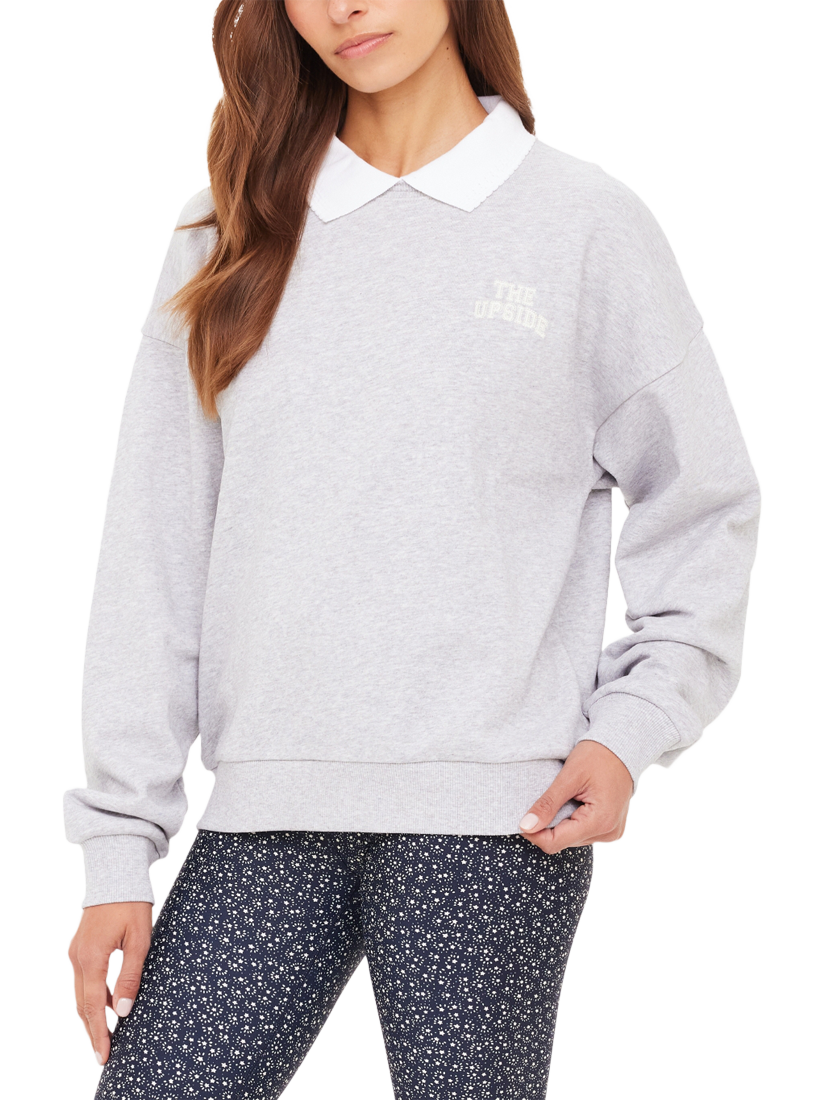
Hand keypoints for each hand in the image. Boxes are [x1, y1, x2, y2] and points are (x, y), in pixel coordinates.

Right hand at [68, 901, 152, 1065]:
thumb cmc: (131, 904)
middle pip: (82, 1004)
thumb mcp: (139, 940)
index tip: (104, 1055)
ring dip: (91, 1016)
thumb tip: (122, 1012)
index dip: (98, 1033)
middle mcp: (78, 958)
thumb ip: (130, 977)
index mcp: (91, 958)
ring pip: (81, 993)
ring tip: (106, 1036)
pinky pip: (84, 979)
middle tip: (104, 1054)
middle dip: (92, 1031)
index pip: (91, 1007)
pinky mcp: (80, 947)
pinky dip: (92, 997)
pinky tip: (106, 1005)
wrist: (116, 873)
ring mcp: (76, 952)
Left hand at [518, 739, 633, 853]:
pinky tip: (572, 802)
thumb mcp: (569, 777)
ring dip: (560, 823)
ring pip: (572, 838)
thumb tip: (526, 826)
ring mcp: (611, 832)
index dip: (534, 834)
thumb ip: (548, 804)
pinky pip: (583, 832)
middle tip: (540, 803)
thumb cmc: (598, 756)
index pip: (556, 842)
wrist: (623, 746)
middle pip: (563, 841)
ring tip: (563, 798)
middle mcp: (608, 832)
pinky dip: (571, 820)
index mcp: (600, 821)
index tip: (521, 819)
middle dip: (547, 826)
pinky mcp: (610, 828)